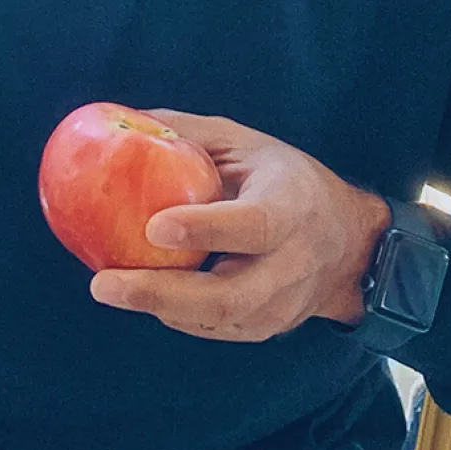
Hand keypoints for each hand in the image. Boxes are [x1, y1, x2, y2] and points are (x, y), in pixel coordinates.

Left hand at [89, 110, 390, 341]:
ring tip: (110, 289)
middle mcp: (292, 264)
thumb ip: (191, 135)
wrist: (347, 245)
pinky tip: (140, 294)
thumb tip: (124, 121)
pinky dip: (171, 314)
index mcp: (292, 207)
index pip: (254, 225)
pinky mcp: (262, 329)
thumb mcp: (247, 145)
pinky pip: (209, 328)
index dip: (206, 229)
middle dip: (160, 293)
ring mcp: (280, 305)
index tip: (154, 227)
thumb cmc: (285, 183)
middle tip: (103, 285)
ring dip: (157, 307)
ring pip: (215, 320)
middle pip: (228, 296)